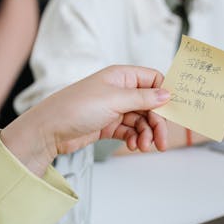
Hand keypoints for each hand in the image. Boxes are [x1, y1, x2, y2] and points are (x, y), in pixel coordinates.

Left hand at [1, 65, 169, 176]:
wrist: (48, 131)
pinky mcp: (108, 124)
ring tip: (142, 146)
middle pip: (150, 104)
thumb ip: (143, 98)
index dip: (165, 94)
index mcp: (121, 76)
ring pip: (141, 120)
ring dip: (145, 134)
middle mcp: (119, 90)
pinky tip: (131, 145)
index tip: (175, 111)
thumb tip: (167, 94)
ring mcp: (114, 108)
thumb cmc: (75, 107)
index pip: (153, 80)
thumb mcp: (114, 100)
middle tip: (161, 141)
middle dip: (157, 123)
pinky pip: (129, 130)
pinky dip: (133, 138)